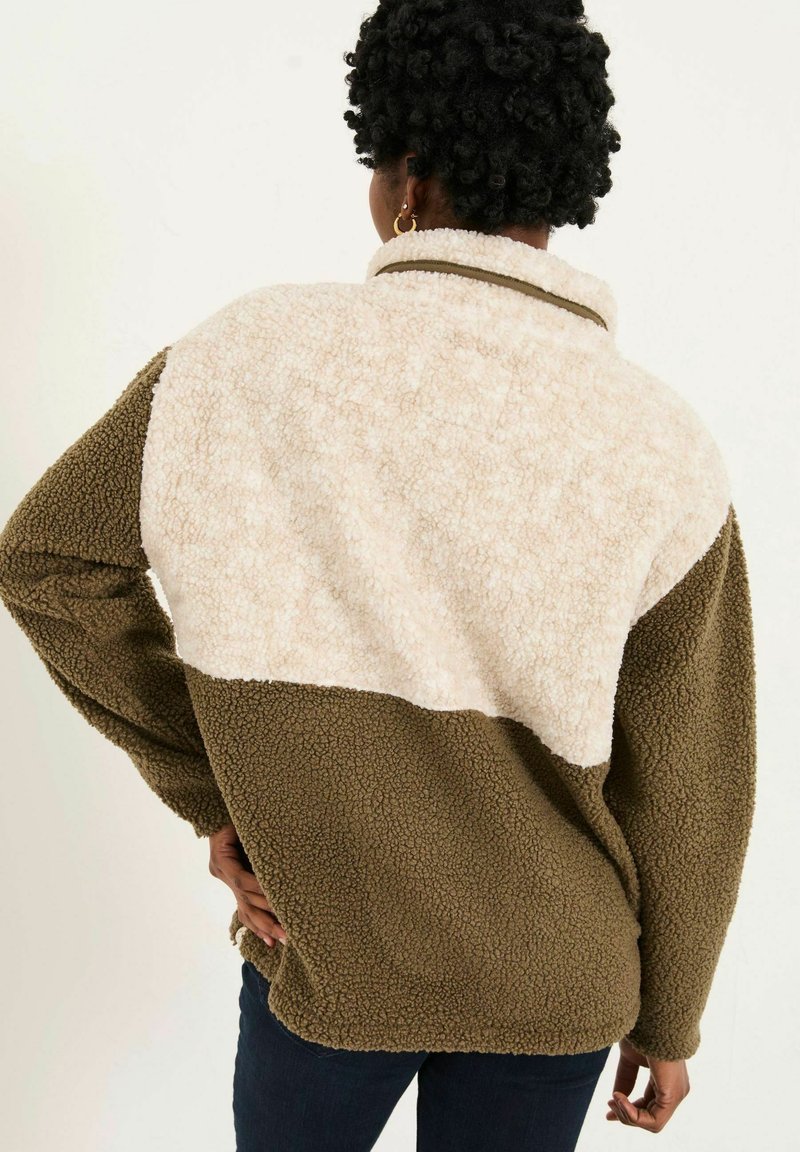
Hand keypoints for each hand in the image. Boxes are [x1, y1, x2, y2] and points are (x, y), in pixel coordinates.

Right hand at [208, 823, 287, 947]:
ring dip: (265, 926)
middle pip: (245, 899)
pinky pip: (243, 908)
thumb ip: (259, 837)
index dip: (260, 889)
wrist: (222, 809)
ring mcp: (224, 879)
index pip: (241, 879)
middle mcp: (220, 871)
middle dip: (267, 916)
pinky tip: (268, 939)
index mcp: (221, 857)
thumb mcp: (245, 822)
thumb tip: (285, 846)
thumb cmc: (239, 812)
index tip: (281, 899)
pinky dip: (256, 924)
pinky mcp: (232, 885)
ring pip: (244, 908)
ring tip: (282, 940)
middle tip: (288, 932)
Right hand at [606, 1036, 690, 1132]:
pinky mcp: (672, 1094)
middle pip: (651, 1118)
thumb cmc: (642, 1030)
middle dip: (626, 1116)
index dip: (629, 1111)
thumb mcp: (630, 1058)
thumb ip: (626, 1078)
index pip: (650, 1107)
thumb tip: (617, 1098)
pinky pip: (654, 1120)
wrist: (650, 1015)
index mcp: (666, 1080)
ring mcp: (676, 1093)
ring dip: (628, 1116)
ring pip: (653, 1123)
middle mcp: (675, 1090)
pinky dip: (633, 1115)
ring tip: (613, 1099)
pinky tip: (619, 1098)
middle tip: (608, 1109)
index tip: (607, 1107)